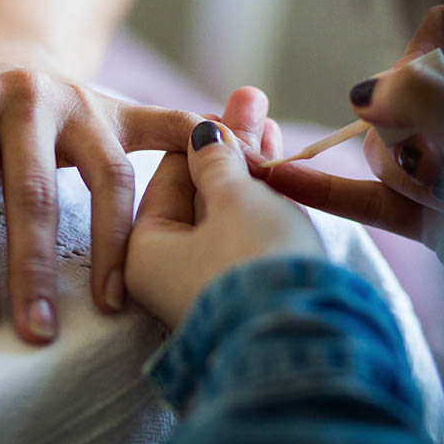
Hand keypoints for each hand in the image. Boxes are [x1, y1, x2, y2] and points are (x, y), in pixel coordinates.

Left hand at [0, 38, 200, 342]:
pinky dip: (200, 143)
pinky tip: (233, 169)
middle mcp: (26, 96)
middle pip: (37, 192)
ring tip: (113, 299)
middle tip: (38, 332)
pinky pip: (165, 125)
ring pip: (110, 174)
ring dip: (115, 241)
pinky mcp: (116, 106)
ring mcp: (80, 99)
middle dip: (36, 268)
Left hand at [125, 120, 323, 327]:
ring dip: (251, 169)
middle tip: (253, 100)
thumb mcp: (234, 199)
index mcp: (144, 250)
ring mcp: (207, 285)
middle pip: (201, 191)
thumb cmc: (253, 263)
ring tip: (270, 122)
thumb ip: (218, 159)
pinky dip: (263, 203)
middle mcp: (169, 271)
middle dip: (232, 146)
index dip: (203, 133)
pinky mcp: (243, 295)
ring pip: (229, 212)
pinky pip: (247, 236)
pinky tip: (281, 169)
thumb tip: (203, 131)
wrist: (299, 344)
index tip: (229, 105)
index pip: (169, 174)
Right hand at [262, 6, 443, 248]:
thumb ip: (426, 97)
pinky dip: (330, 192)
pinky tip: (283, 179)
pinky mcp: (425, 216)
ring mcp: (443, 168)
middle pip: (400, 99)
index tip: (426, 89)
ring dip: (405, 179)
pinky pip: (366, 199)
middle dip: (413, 134)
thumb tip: (362, 93)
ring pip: (381, 152)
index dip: (425, 55)